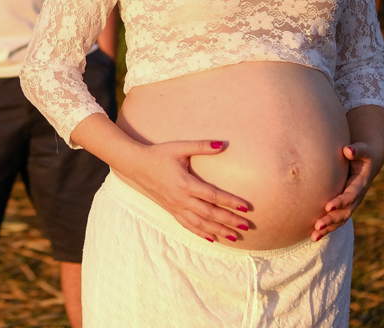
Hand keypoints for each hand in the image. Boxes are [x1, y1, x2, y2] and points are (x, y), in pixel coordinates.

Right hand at [119, 140, 251, 243]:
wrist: (136, 165)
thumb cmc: (159, 154)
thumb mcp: (180, 147)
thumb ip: (201, 146)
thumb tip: (222, 144)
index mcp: (185, 183)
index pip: (213, 196)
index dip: (230, 202)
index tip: (246, 208)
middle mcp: (181, 198)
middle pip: (209, 213)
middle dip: (229, 221)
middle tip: (247, 227)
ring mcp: (175, 207)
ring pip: (200, 223)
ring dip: (218, 231)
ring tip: (234, 237)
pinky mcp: (171, 210)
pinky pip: (187, 225)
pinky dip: (200, 233)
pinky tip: (211, 238)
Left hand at [313, 142, 376, 240]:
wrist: (367, 163)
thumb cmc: (362, 154)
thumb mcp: (363, 151)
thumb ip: (357, 150)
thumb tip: (347, 150)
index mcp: (360, 185)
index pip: (350, 195)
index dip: (340, 201)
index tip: (328, 206)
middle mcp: (356, 198)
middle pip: (345, 212)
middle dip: (331, 220)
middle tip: (318, 225)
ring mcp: (350, 204)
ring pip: (340, 220)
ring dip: (328, 229)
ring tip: (314, 237)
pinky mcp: (344, 207)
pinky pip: (336, 221)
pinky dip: (327, 229)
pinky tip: (313, 236)